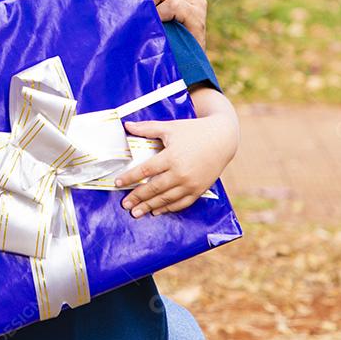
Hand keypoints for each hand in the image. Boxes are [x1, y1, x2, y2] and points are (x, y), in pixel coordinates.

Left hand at [114, 115, 236, 217]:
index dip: (130, 178)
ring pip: (166, 199)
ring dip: (150, 206)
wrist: (222, 138)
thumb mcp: (170, 127)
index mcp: (171, 157)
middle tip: (124, 205)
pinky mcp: (199, 190)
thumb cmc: (194, 131)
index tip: (118, 183)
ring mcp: (191, 184)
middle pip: (154, 189)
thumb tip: (127, 126)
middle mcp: (181, 173)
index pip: (145, 170)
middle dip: (137, 198)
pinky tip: (157, 211)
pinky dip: (168, 208)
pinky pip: (181, 203)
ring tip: (136, 212)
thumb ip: (148, 128)